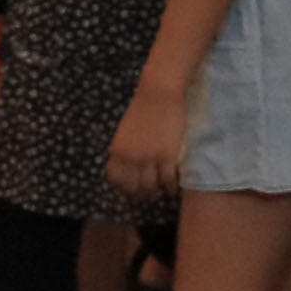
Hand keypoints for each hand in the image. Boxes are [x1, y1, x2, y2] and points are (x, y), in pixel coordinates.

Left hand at [106, 82, 189, 200]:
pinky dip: (171, 187)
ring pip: (151, 186)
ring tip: (162, 192)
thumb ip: (125, 150)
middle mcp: (130, 157)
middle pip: (134, 187)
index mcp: (118, 151)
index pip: (116, 179)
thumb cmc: (143, 109)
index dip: (124, 189)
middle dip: (142, 194)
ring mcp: (149, 158)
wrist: (158, 94)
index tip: (132, 191)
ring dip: (157, 192)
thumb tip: (129, 166)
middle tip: (150, 195)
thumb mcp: (125, 132)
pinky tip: (174, 186)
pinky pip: (168, 180)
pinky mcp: (167, 156)